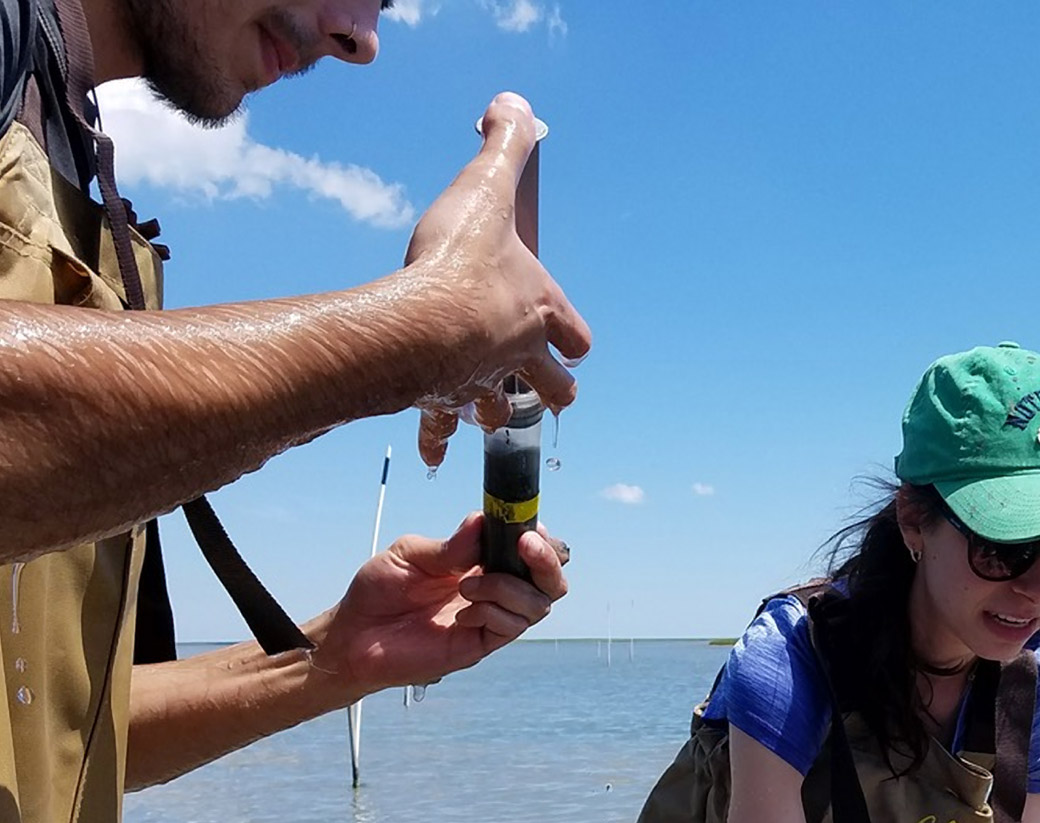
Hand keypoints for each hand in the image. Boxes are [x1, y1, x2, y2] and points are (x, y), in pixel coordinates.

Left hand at [304, 512, 566, 693]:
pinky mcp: (481, 644)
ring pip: (538, 604)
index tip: (527, 528)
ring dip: (508, 588)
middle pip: (550, 580)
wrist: (354, 635)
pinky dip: (493, 612)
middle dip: (546, 562)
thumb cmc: (379, 592)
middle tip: (524, 546)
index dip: (540, 539)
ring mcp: (491, 619)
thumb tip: (483, 520)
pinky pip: (511, 627)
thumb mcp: (410, 555)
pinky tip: (462, 613)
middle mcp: (494, 589)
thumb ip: (451, 545)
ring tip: (465, 587)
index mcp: (481, 562)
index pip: (530, 550)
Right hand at [403, 93, 592, 468]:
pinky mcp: (441, 397)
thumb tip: (513, 105)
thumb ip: (505, 144)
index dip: (572, 340)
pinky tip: (433, 455)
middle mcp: (517, 354)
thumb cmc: (460, 260)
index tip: (567, 343)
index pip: (575, 337)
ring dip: (495, 414)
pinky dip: (437, 440)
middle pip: (553, 389)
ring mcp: (480, 382)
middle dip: (550, 392)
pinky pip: (441, 426)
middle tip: (545, 393)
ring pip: (499, 412)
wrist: (420, 323)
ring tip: (484, 416)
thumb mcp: (489, 187)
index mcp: (540, 311)